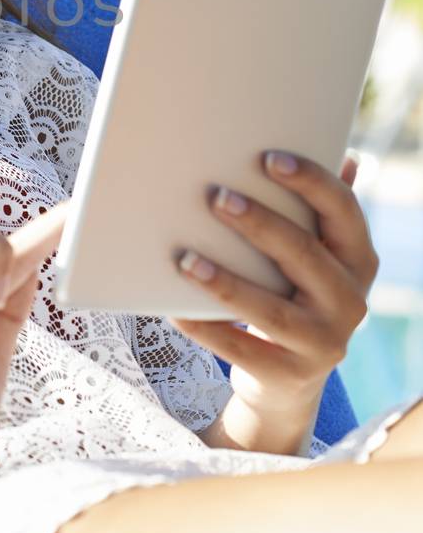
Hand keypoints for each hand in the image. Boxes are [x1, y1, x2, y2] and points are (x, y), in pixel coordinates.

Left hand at [170, 151, 376, 428]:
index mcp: (359, 259)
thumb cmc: (293, 292)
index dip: (311, 181)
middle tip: (215, 197)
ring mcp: (324, 343)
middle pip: (302, 253)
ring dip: (225, 283)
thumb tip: (348, 155)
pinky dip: (205, 328)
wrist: (288, 377)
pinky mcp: (289, 375)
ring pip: (270, 309)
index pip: (344, 211)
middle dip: (258, 223)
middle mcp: (351, 301)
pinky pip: (240, 350)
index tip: (269, 158)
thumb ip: (322, 211)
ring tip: (186, 259)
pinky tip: (173, 310)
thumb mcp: (316, 255)